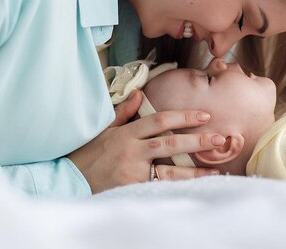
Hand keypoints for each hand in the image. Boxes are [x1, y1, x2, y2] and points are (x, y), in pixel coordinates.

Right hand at [68, 90, 221, 193]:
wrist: (67, 180)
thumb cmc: (87, 154)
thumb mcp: (104, 130)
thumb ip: (124, 113)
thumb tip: (140, 94)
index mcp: (126, 134)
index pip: (159, 121)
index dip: (182, 117)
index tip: (204, 115)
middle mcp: (131, 151)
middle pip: (169, 144)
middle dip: (196, 141)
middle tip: (218, 137)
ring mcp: (132, 172)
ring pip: (168, 171)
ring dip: (193, 171)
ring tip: (214, 170)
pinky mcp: (131, 190)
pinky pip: (159, 188)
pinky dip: (177, 188)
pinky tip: (194, 187)